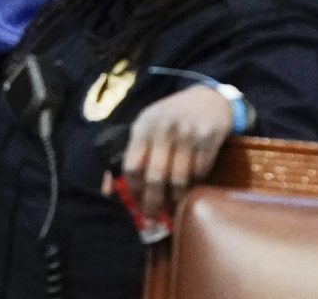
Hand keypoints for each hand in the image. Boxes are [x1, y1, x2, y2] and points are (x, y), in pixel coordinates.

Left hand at [101, 86, 232, 222]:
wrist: (208, 99)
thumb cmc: (172, 117)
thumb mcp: (149, 126)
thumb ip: (133, 152)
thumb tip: (108, 189)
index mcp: (144, 125)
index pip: (132, 165)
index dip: (133, 190)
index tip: (136, 203)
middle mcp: (164, 128)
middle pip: (155, 177)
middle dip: (153, 203)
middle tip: (153, 217)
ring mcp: (187, 133)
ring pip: (179, 179)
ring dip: (176, 200)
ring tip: (173, 208)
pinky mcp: (208, 138)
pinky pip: (200, 173)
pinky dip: (195, 186)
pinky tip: (191, 191)